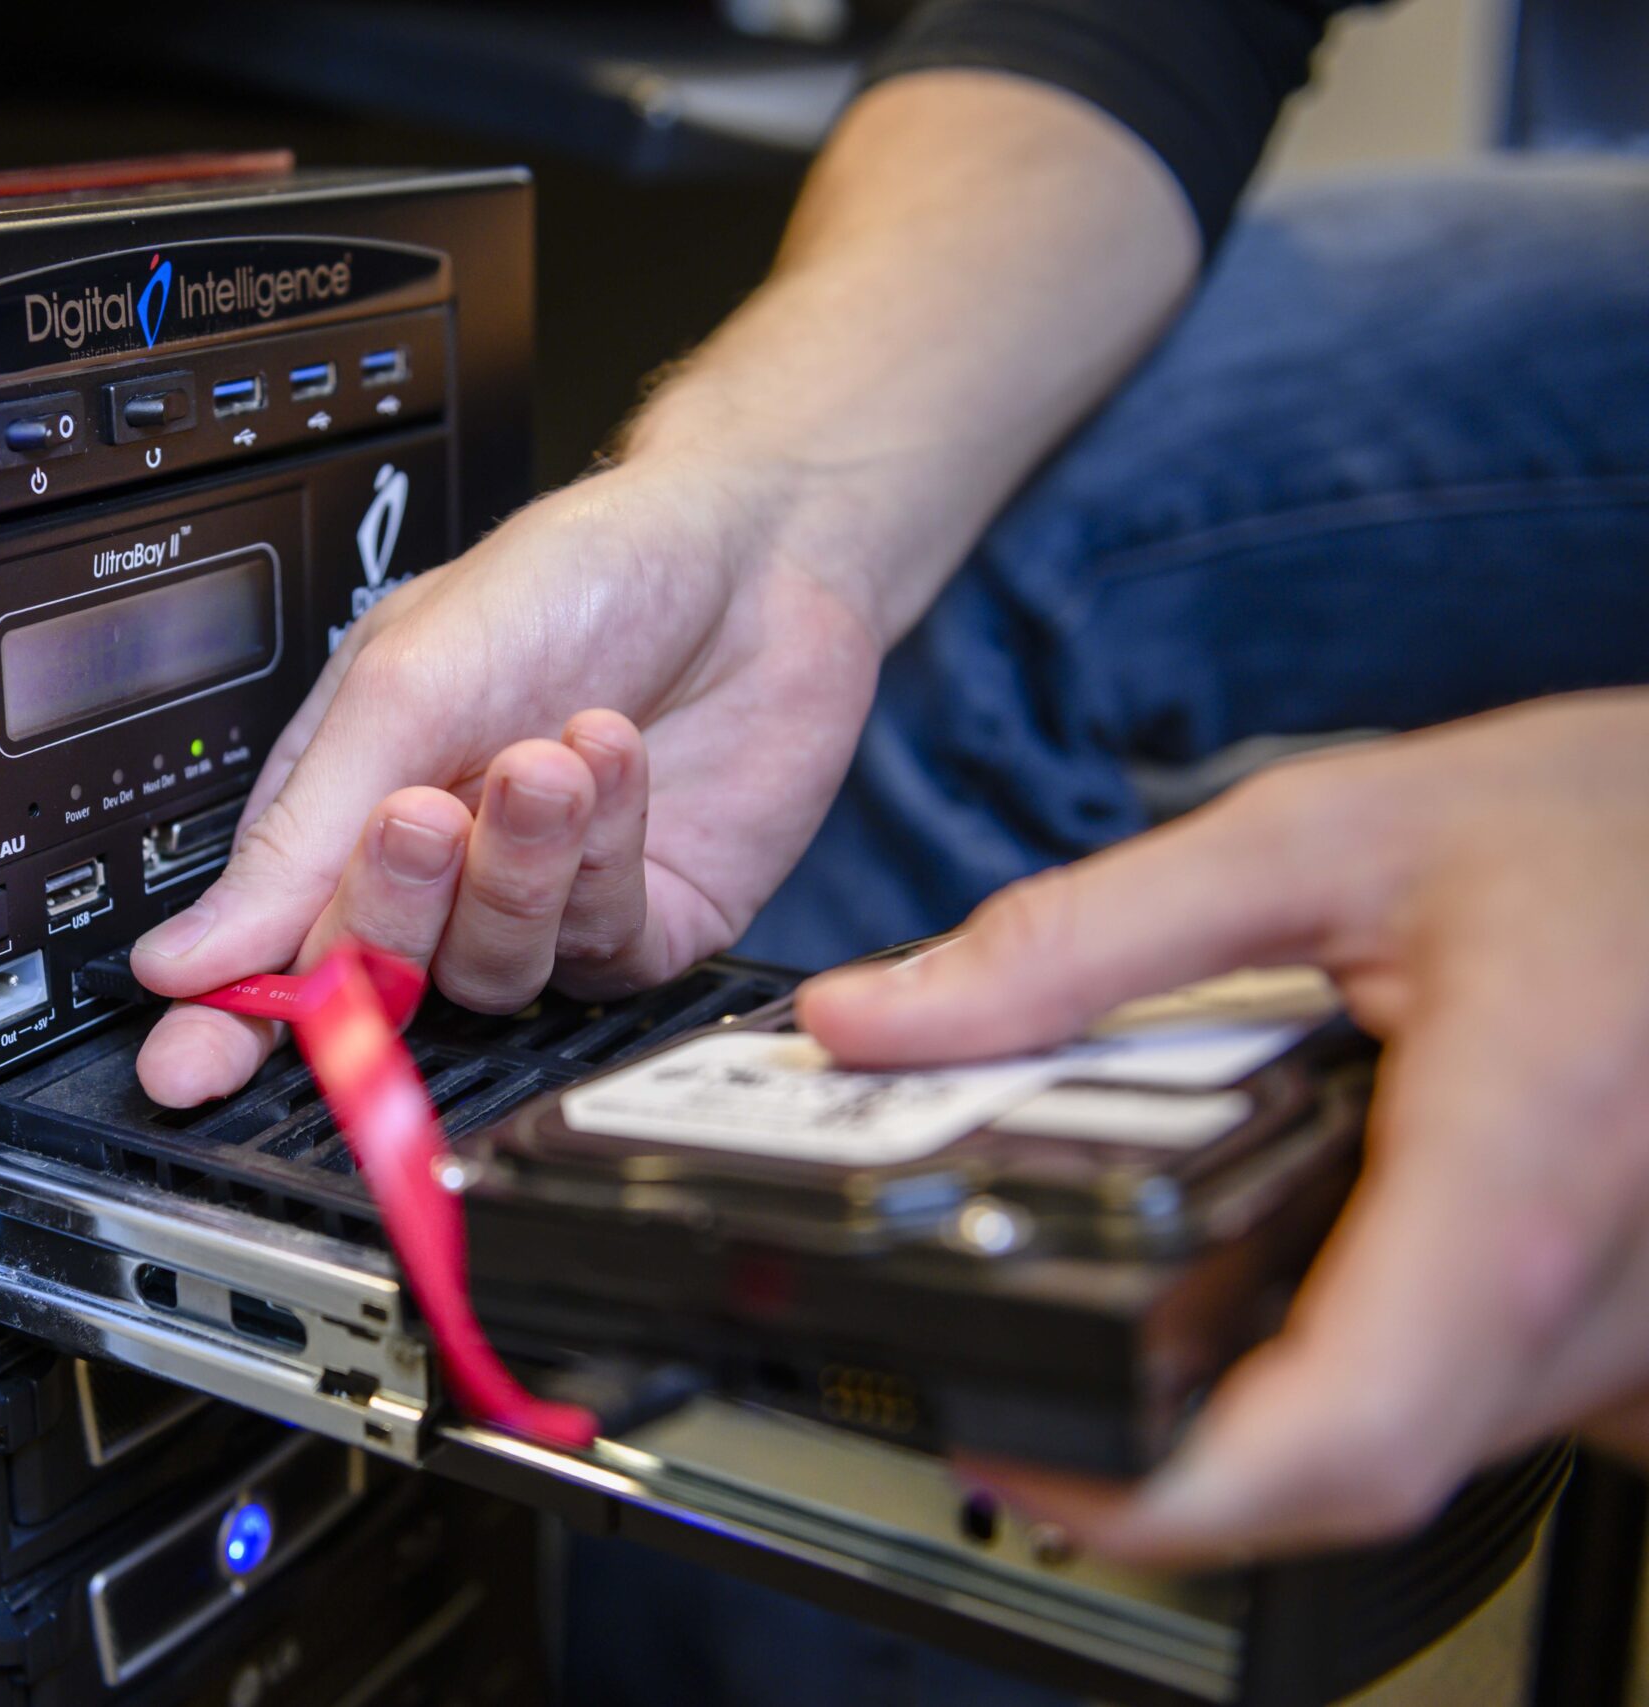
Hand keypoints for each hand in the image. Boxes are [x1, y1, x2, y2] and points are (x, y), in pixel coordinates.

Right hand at [129, 452, 882, 1105]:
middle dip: (393, 905)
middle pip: (375, 975)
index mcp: (347, 812)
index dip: (227, 1023)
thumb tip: (182, 956)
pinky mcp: (645, 926)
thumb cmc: (573, 578)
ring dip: (516, 864)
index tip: (186, 1071)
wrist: (752, 546)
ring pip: (491, 972)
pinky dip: (601, 853)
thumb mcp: (404, 677)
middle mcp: (442, 878)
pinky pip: (597, 948)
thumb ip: (298, 831)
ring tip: (549, 753)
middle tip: (423, 814)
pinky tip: (611, 759)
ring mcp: (543, 909)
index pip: (270, 951)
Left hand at [797, 689, 1648, 1566]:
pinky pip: (1469, 1411)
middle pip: (1352, 1469)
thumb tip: (877, 1017)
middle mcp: (1598, 1282)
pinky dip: (1352, 1376)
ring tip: (1135, 1318)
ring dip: (1257, 1419)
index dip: (1167, 1494)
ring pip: (1412, 1458)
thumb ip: (1079, 939)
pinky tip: (1286, 1292)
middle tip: (1029, 1392)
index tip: (1029, 1462)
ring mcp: (1637, 1331)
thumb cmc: (1596, 819)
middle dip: (1167, 1458)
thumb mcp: (1315, 833)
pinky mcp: (1635, 1337)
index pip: (1346, 1427)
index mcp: (1523, 1150)